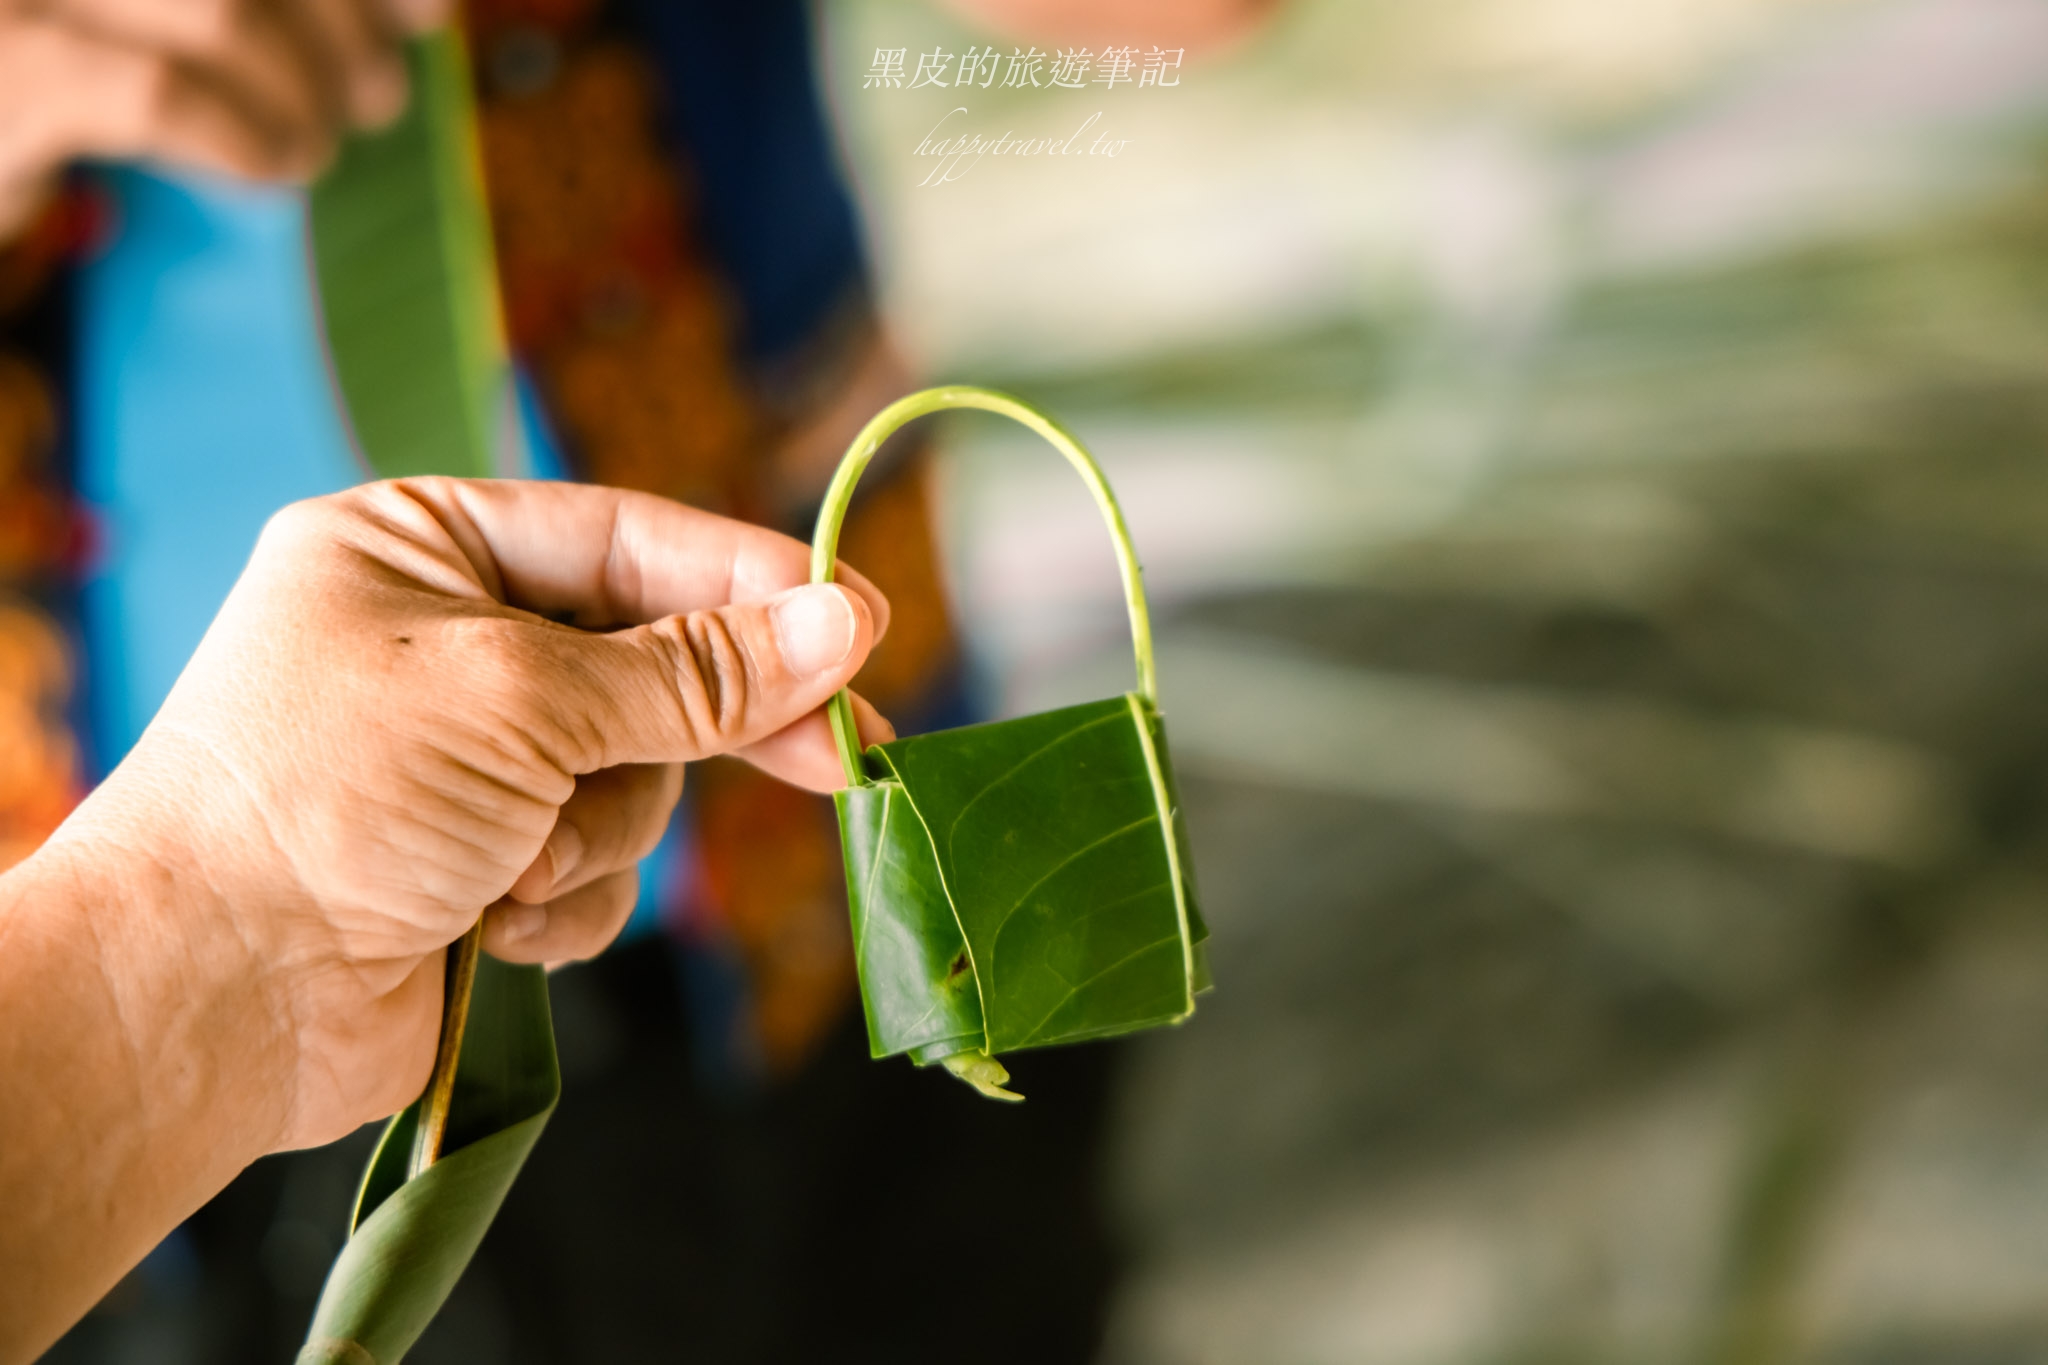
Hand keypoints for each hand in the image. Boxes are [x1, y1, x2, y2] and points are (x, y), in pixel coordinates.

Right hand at [0, 0, 446, 235]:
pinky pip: (158, 94)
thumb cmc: (81, 57)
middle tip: (377, 100)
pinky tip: (265, 165)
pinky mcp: (8, 70)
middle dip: (346, 27)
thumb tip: (424, 7)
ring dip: (302, 92)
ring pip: (223, 12)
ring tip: (315, 144)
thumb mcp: (176, 8)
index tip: (428, 16)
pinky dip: (243, 139)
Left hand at [45, 478, 891, 1153]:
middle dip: (720, 718)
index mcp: (421, 547)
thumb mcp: (524, 702)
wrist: (205, 996)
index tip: (861, 614)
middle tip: (847, 752)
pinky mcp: (484, 865)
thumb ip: (694, 670)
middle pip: (651, 661)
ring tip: (518, 865)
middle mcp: (448, 644)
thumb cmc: (331, 797)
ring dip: (598, 831)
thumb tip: (842, 620)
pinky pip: (599, 866)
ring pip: (636, 777)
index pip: (627, 539)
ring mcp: (468, 761)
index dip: (749, 578)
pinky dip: (567, 901)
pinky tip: (497, 925)